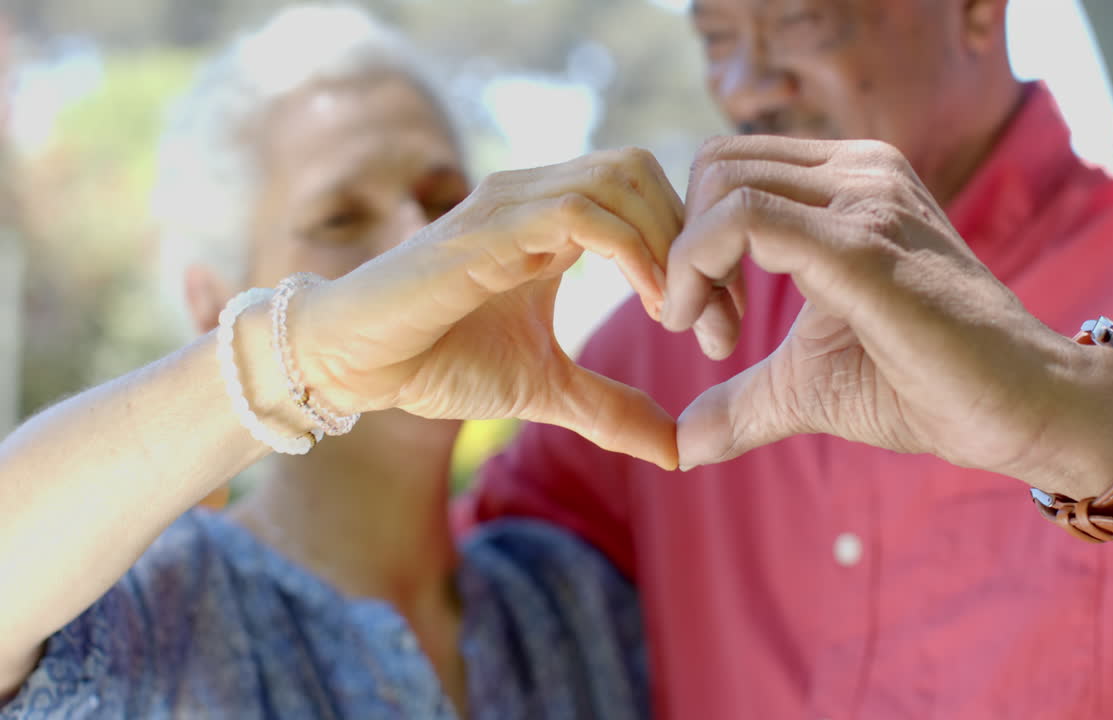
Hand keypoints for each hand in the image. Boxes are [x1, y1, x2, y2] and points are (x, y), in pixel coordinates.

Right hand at [292, 149, 683, 468]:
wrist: (354, 367)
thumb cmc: (439, 362)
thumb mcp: (546, 390)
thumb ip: (611, 410)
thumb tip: (679, 451)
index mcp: (555, 221)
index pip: (649, 194)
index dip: (697, 249)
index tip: (721, 325)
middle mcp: (536, 195)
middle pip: (647, 172)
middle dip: (698, 242)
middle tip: (720, 324)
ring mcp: (511, 202)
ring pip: (623, 178)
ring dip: (671, 245)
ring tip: (687, 319)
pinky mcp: (490, 226)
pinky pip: (584, 213)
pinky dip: (635, 254)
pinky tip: (654, 309)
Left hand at [665, 136, 1112, 489]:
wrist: (1019, 410)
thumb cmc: (923, 388)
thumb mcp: (809, 385)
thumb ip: (743, 398)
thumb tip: (681, 445)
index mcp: (847, 183)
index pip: (729, 170)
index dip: (692, 241)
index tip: (705, 321)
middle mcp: (858, 171)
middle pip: (715, 164)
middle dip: (682, 249)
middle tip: (704, 329)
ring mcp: (865, 198)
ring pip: (721, 183)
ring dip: (687, 265)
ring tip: (718, 338)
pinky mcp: (862, 245)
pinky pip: (744, 219)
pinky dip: (698, 271)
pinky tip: (719, 337)